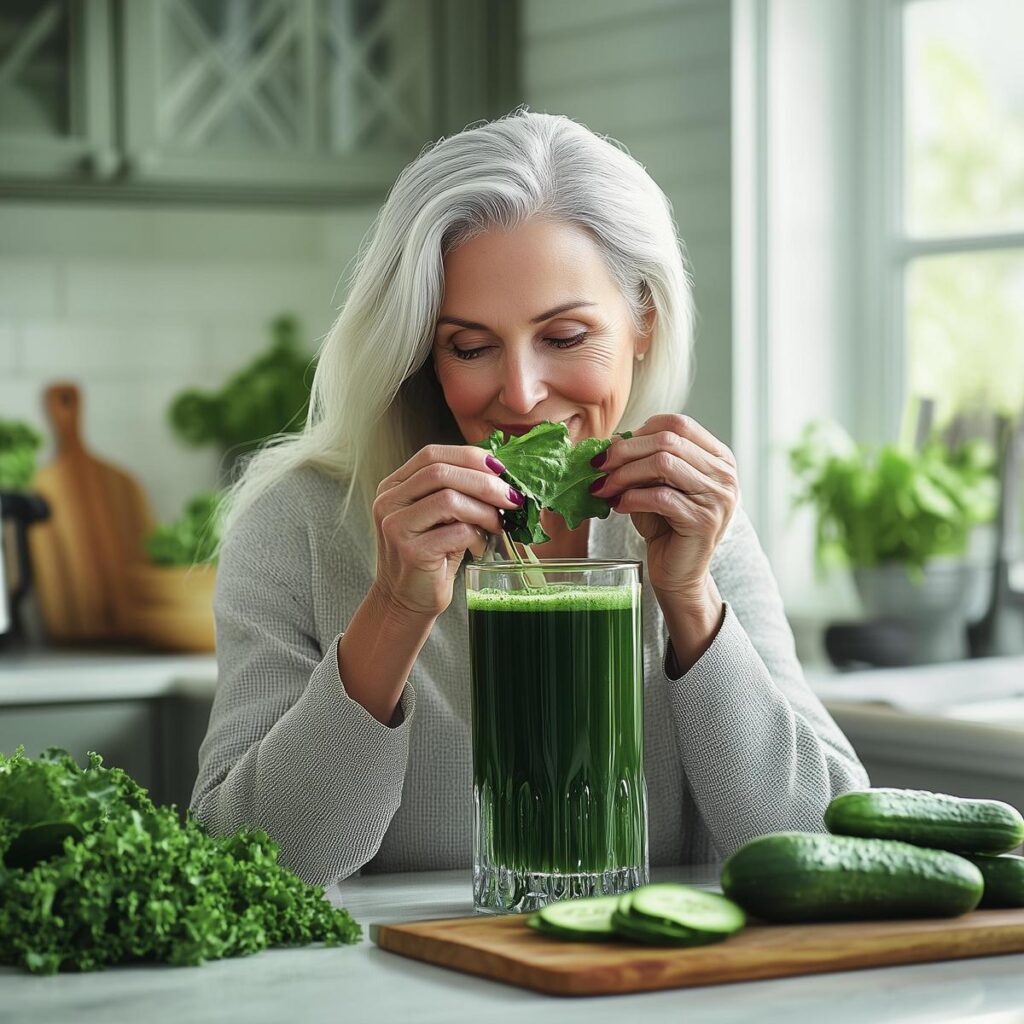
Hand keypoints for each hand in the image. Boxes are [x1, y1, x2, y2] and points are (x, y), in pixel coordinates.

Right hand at [372, 444, 523, 617]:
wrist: (406, 601)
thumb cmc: (430, 557)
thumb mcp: (440, 517)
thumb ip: (458, 491)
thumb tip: (499, 472)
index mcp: (395, 486)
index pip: (432, 455)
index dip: (469, 457)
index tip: (501, 470)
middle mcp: (389, 501)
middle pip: (440, 471)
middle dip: (484, 482)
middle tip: (511, 497)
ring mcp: (396, 526)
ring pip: (448, 499)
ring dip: (484, 510)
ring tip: (497, 524)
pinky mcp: (410, 551)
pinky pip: (455, 531)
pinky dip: (477, 536)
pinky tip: (480, 547)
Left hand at [590, 414, 738, 601]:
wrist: (679, 573)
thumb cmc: (665, 527)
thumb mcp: (653, 485)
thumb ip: (640, 461)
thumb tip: (610, 440)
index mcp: (717, 457)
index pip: (678, 423)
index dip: (640, 430)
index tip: (613, 448)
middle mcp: (724, 474)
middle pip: (668, 440)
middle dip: (625, 451)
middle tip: (598, 466)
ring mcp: (718, 497)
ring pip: (663, 464)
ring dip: (625, 474)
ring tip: (604, 488)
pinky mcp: (704, 521)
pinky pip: (660, 497)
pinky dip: (632, 498)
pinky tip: (618, 506)